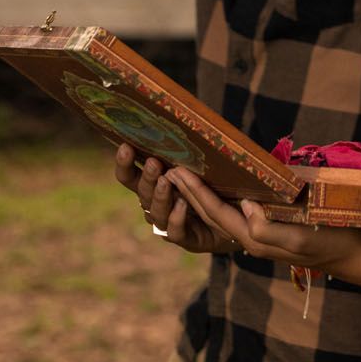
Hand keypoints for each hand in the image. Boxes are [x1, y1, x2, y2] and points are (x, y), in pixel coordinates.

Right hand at [113, 143, 238, 254]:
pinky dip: (177, 218)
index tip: (125, 146)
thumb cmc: (215, 187)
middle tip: (155, 163)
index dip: (124, 164)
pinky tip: (183, 206)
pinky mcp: (186, 239)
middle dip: (147, 177)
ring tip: (167, 181)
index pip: (130, 176)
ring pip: (156, 212)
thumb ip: (190, 153)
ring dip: (160, 196)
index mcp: (155, 185)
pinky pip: (175, 231)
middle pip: (142, 193)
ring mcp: (169, 223)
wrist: (236, 220)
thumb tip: (184, 122)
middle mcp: (156, 205)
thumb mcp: (202, 166)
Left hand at [166, 165, 360, 283]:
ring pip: (221, 216)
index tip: (176, 171)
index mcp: (256, 240)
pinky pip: (237, 214)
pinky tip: (219, 187)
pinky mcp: (272, 229)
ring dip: (200, 197)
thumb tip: (244, 207)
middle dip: (189, 193)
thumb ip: (269, 228)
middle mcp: (253, 239)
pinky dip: (221, 199)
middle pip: (213, 215)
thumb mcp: (302, 237)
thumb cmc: (334, 241)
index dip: (195, 192)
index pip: (217, 213)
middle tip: (168, 169)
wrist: (357, 254)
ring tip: (183, 178)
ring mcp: (262, 235)